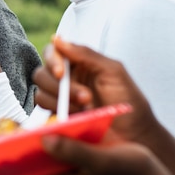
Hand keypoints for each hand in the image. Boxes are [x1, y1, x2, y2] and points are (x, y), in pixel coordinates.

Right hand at [33, 36, 158, 144]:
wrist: (135, 135)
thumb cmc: (128, 101)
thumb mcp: (113, 71)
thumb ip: (86, 53)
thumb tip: (57, 39)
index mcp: (78, 63)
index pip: (52, 52)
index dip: (52, 61)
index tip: (61, 74)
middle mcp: (65, 79)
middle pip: (42, 73)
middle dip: (59, 87)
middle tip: (86, 98)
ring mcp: (59, 99)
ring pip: (40, 93)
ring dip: (60, 102)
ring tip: (86, 110)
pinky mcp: (57, 118)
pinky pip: (43, 113)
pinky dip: (55, 114)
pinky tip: (74, 119)